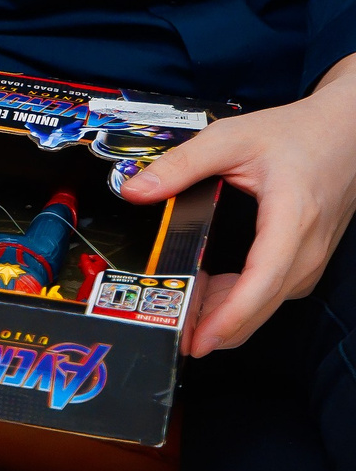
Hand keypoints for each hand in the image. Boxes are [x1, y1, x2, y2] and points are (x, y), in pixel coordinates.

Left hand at [118, 58, 355, 356]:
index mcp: (292, 219)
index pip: (263, 281)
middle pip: (263, 303)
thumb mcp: (231, 139)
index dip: (230, 316)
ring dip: (228, 315)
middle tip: (174, 338)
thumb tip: (136, 190)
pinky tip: (212, 293)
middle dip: (219, 328)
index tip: (201, 339)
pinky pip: (273, 291)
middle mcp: (307, 246)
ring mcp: (311, 257)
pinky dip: (241, 300)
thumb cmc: (298, 134)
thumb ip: (181, 164)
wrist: (344, 131)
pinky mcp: (306, 259)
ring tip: (183, 314)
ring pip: (268, 303)